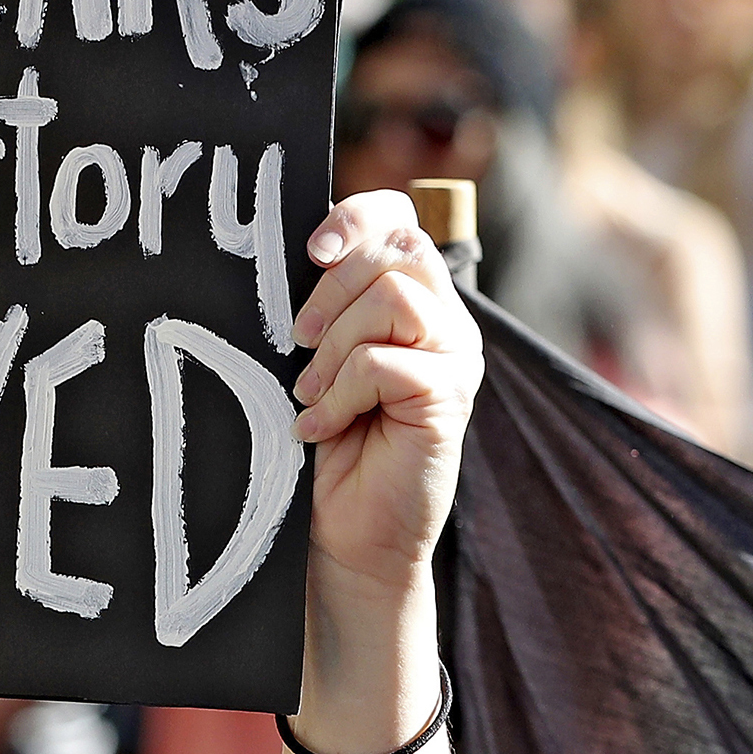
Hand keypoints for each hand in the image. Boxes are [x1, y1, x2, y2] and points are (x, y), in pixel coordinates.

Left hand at [287, 190, 483, 607]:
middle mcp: (444, 321)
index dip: (358, 217)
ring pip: (394, 298)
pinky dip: (341, 394)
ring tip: (309, 395)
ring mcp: (455, 358)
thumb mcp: (318, 363)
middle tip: (297, 341)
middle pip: (400, 247)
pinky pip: (387, 363)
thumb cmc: (327, 449)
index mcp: (413, 300)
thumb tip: (298, 258)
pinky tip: (321, 427)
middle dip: (332, 288)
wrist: (348, 537)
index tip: (312, 250)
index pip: (401, 219)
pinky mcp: (450, 397)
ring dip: (335, 348)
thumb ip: (324, 310)